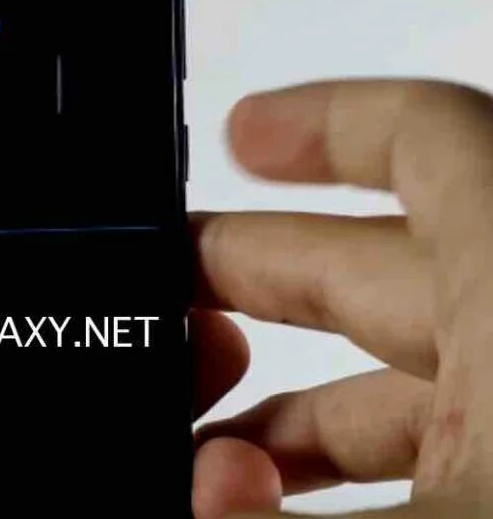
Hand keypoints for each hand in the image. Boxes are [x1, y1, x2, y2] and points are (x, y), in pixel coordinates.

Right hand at [191, 80, 492, 517]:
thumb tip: (211, 488)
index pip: (434, 139)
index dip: (326, 120)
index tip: (240, 135)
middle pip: (380, 267)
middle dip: (254, 271)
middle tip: (164, 291)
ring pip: (404, 371)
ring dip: (292, 396)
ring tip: (205, 441)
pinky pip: (438, 441)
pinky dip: (349, 460)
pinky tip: (274, 497)